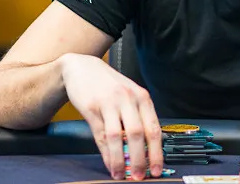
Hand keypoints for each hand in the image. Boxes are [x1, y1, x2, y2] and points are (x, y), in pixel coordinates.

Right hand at [60, 53, 162, 180]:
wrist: (81, 67)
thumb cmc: (109, 85)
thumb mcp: (129, 96)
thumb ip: (137, 118)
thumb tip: (145, 149)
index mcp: (142, 97)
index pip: (154, 128)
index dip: (157, 152)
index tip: (157, 169)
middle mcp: (128, 99)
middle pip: (138, 134)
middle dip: (140, 159)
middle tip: (139, 177)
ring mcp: (110, 103)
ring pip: (118, 136)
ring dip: (120, 160)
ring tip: (121, 175)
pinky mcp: (92, 108)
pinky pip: (101, 135)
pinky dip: (106, 153)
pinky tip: (109, 163)